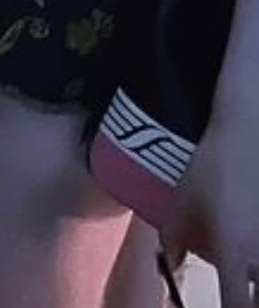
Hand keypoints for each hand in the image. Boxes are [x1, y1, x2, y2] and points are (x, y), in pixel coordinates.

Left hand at [161, 114, 258, 307]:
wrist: (247, 131)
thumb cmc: (212, 169)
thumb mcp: (181, 204)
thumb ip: (171, 244)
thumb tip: (170, 272)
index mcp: (233, 250)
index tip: (223, 306)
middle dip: (249, 303)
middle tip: (237, 295)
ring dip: (257, 285)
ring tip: (246, 277)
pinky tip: (254, 262)